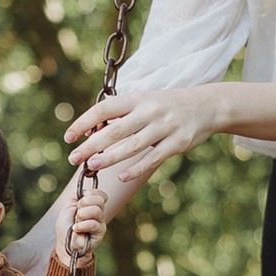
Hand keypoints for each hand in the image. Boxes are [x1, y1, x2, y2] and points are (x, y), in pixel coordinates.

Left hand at [54, 187, 107, 266]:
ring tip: (76, 221)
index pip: (100, 194)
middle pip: (100, 200)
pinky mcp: (100, 232)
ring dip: (82, 214)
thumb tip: (85, 191)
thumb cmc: (66, 227)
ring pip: (97, 210)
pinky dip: (81, 225)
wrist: (65, 244)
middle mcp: (98, 213)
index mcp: (92, 205)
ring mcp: (100, 222)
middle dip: (84, 203)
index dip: (91, 193)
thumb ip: (76, 196)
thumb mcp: (67, 207)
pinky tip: (76, 229)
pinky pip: (93, 223)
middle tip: (77, 212)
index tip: (80, 199)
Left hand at [65, 85, 221, 186]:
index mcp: (137, 98)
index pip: (104, 109)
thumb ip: (121, 115)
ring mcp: (165, 127)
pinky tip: (121, 177)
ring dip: (110, 157)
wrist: (206, 106)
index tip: (69, 137)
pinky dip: (136, 168)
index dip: (84, 122)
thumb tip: (90, 132)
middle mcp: (150, 111)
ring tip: (92, 166)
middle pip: (115, 130)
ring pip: (132, 145)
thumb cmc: (166, 106)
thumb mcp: (144, 101)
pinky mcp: (177, 143)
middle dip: (91, 144)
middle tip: (73, 157)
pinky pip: (153, 158)